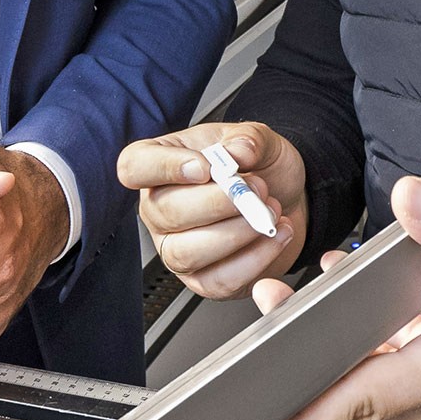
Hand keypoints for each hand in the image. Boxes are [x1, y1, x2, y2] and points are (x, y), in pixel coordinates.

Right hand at [117, 120, 305, 299]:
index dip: (165, 167)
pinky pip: (218, 280)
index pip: (134, 166)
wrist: (286, 198)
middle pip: (164, 213)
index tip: (206, 167)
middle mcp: (158, 209)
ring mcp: (175, 248)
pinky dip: (255, 258)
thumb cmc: (257, 167)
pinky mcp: (201, 279)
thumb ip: (248, 139)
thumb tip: (238, 153)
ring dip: (238, 232)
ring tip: (269, 213)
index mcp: (159, 165)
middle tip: (256, 190)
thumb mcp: (256, 139)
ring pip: (187, 252)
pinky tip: (275, 235)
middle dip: (218, 203)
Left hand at [241, 174, 420, 419]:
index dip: (311, 417)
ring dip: (325, 387)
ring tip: (281, 328)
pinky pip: (398, 388)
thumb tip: (412, 199)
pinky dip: (360, 368)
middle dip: (300, 418)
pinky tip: (344, 319)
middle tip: (243, 405)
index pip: (370, 398)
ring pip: (376, 411)